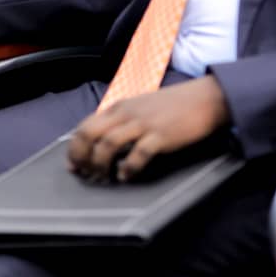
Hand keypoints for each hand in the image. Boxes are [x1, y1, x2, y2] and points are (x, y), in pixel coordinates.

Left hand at [67, 77, 230, 182]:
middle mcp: (126, 113)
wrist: (202, 99)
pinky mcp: (160, 135)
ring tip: (103, 178)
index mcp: (119, 107)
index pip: (85, 125)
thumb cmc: (171, 106)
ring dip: (100, 165)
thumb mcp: (139, 106)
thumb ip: (121, 120)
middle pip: (90, 134)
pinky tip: (126, 177)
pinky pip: (137, 154)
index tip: (72, 164)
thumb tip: (102, 141)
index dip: (74, 147)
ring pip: (108, 144)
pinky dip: (128, 168)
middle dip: (81, 157)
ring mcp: (142, 123)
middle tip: (84, 174)